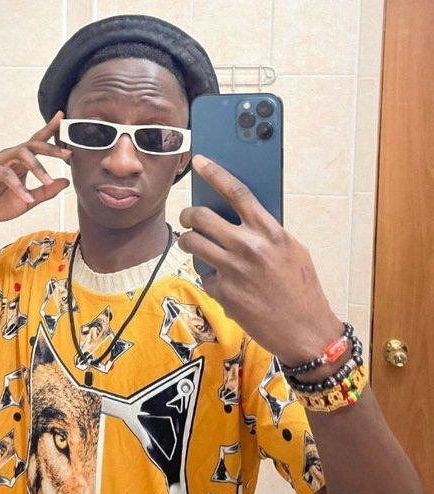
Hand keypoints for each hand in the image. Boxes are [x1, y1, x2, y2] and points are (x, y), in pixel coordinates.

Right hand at [0, 110, 71, 237]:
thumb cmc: (1, 204)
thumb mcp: (30, 200)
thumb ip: (47, 191)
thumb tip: (67, 182)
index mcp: (21, 161)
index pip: (37, 141)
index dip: (49, 129)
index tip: (62, 117)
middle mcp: (10, 157)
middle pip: (32, 144)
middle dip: (50, 148)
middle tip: (67, 154)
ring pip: (21, 154)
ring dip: (37, 167)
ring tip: (47, 181)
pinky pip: (6, 174)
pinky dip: (18, 186)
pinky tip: (27, 198)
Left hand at [177, 154, 341, 365]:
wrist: (305, 332)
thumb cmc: (302, 289)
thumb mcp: (292, 251)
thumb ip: (266, 233)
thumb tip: (240, 218)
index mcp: (270, 231)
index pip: (237, 192)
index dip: (215, 173)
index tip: (199, 161)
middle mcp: (248, 246)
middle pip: (202, 217)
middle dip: (188, 215)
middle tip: (187, 219)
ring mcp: (232, 270)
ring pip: (192, 243)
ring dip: (187, 241)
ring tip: (192, 244)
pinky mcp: (222, 292)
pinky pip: (203, 275)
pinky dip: (208, 276)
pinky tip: (221, 282)